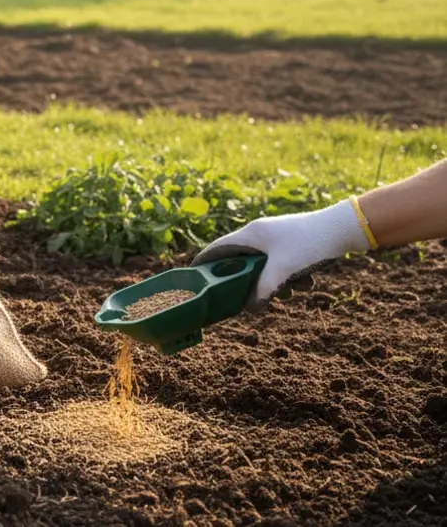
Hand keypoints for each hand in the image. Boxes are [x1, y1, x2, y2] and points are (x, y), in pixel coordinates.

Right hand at [191, 198, 371, 312]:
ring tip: (290, 292)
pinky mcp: (291, 243)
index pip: (217, 249)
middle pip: (241, 261)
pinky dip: (289, 277)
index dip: (203, 263)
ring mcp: (275, 238)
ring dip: (275, 282)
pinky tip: (306, 283)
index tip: (193, 278)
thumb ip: (263, 290)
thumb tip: (251, 308)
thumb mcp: (283, 270)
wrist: (343, 228)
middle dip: (247, 282)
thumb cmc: (309, 243)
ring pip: (264, 266)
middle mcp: (259, 234)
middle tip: (246, 298)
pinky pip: (280, 264)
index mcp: (250, 234)